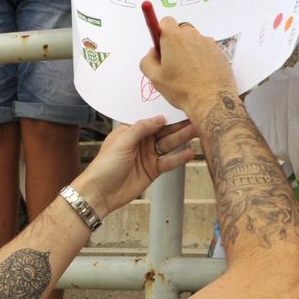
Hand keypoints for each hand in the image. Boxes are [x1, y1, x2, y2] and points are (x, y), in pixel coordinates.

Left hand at [74, 116, 195, 218]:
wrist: (101, 193)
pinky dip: (179, 158)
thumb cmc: (105, 165)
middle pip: (163, 130)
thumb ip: (141, 128)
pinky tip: (190, 152)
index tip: (180, 106)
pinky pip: (169, 161)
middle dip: (178, 124)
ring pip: (169, 144)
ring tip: (197, 130)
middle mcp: (141, 141)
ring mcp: (148, 155)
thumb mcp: (122, 142)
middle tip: (195, 117)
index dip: (165, 113)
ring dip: (182, 138)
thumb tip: (160, 118)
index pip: (151, 119)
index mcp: (131, 130)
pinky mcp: (153, 170)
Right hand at [138, 18, 236, 114]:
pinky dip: (202, 58)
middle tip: (173, 62)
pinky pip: (206, 50)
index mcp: (174, 38)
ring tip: (189, 72)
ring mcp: (208, 43)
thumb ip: (147, 60)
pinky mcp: (220, 52)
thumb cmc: (182, 89)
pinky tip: (201, 75)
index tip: (161, 46)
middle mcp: (192, 35)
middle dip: (176, 42)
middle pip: (181, 31)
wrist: (212, 101)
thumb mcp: (154, 78)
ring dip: (190, 50)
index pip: (166, 21)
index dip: (161, 32)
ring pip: (194, 41)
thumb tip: (153, 52)